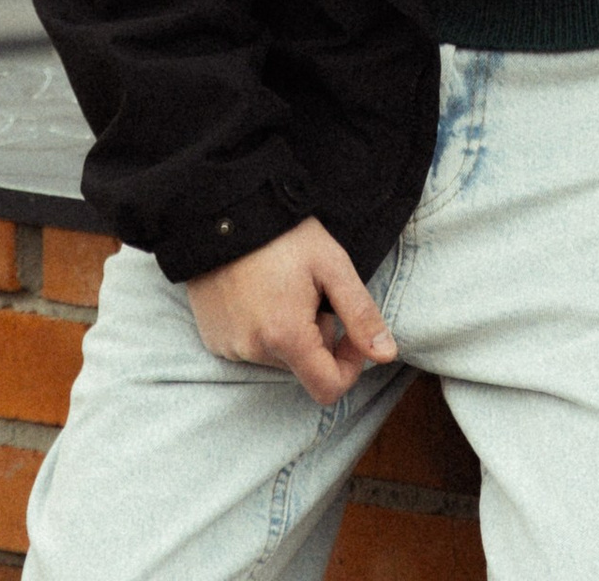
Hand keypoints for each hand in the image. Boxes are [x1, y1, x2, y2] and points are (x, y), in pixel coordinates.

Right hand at [185, 217, 397, 407]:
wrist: (222, 210)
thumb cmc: (281, 233)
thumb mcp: (331, 264)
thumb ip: (361, 313)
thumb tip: (386, 355)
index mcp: (286, 336)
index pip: (328, 388)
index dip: (349, 365)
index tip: (347, 330)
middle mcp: (253, 351)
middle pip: (303, 367)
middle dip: (315, 337)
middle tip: (309, 292)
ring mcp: (228, 347)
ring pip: (276, 357)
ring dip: (287, 333)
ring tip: (280, 287)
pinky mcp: (212, 338)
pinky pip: (248, 348)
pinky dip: (260, 329)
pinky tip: (257, 292)